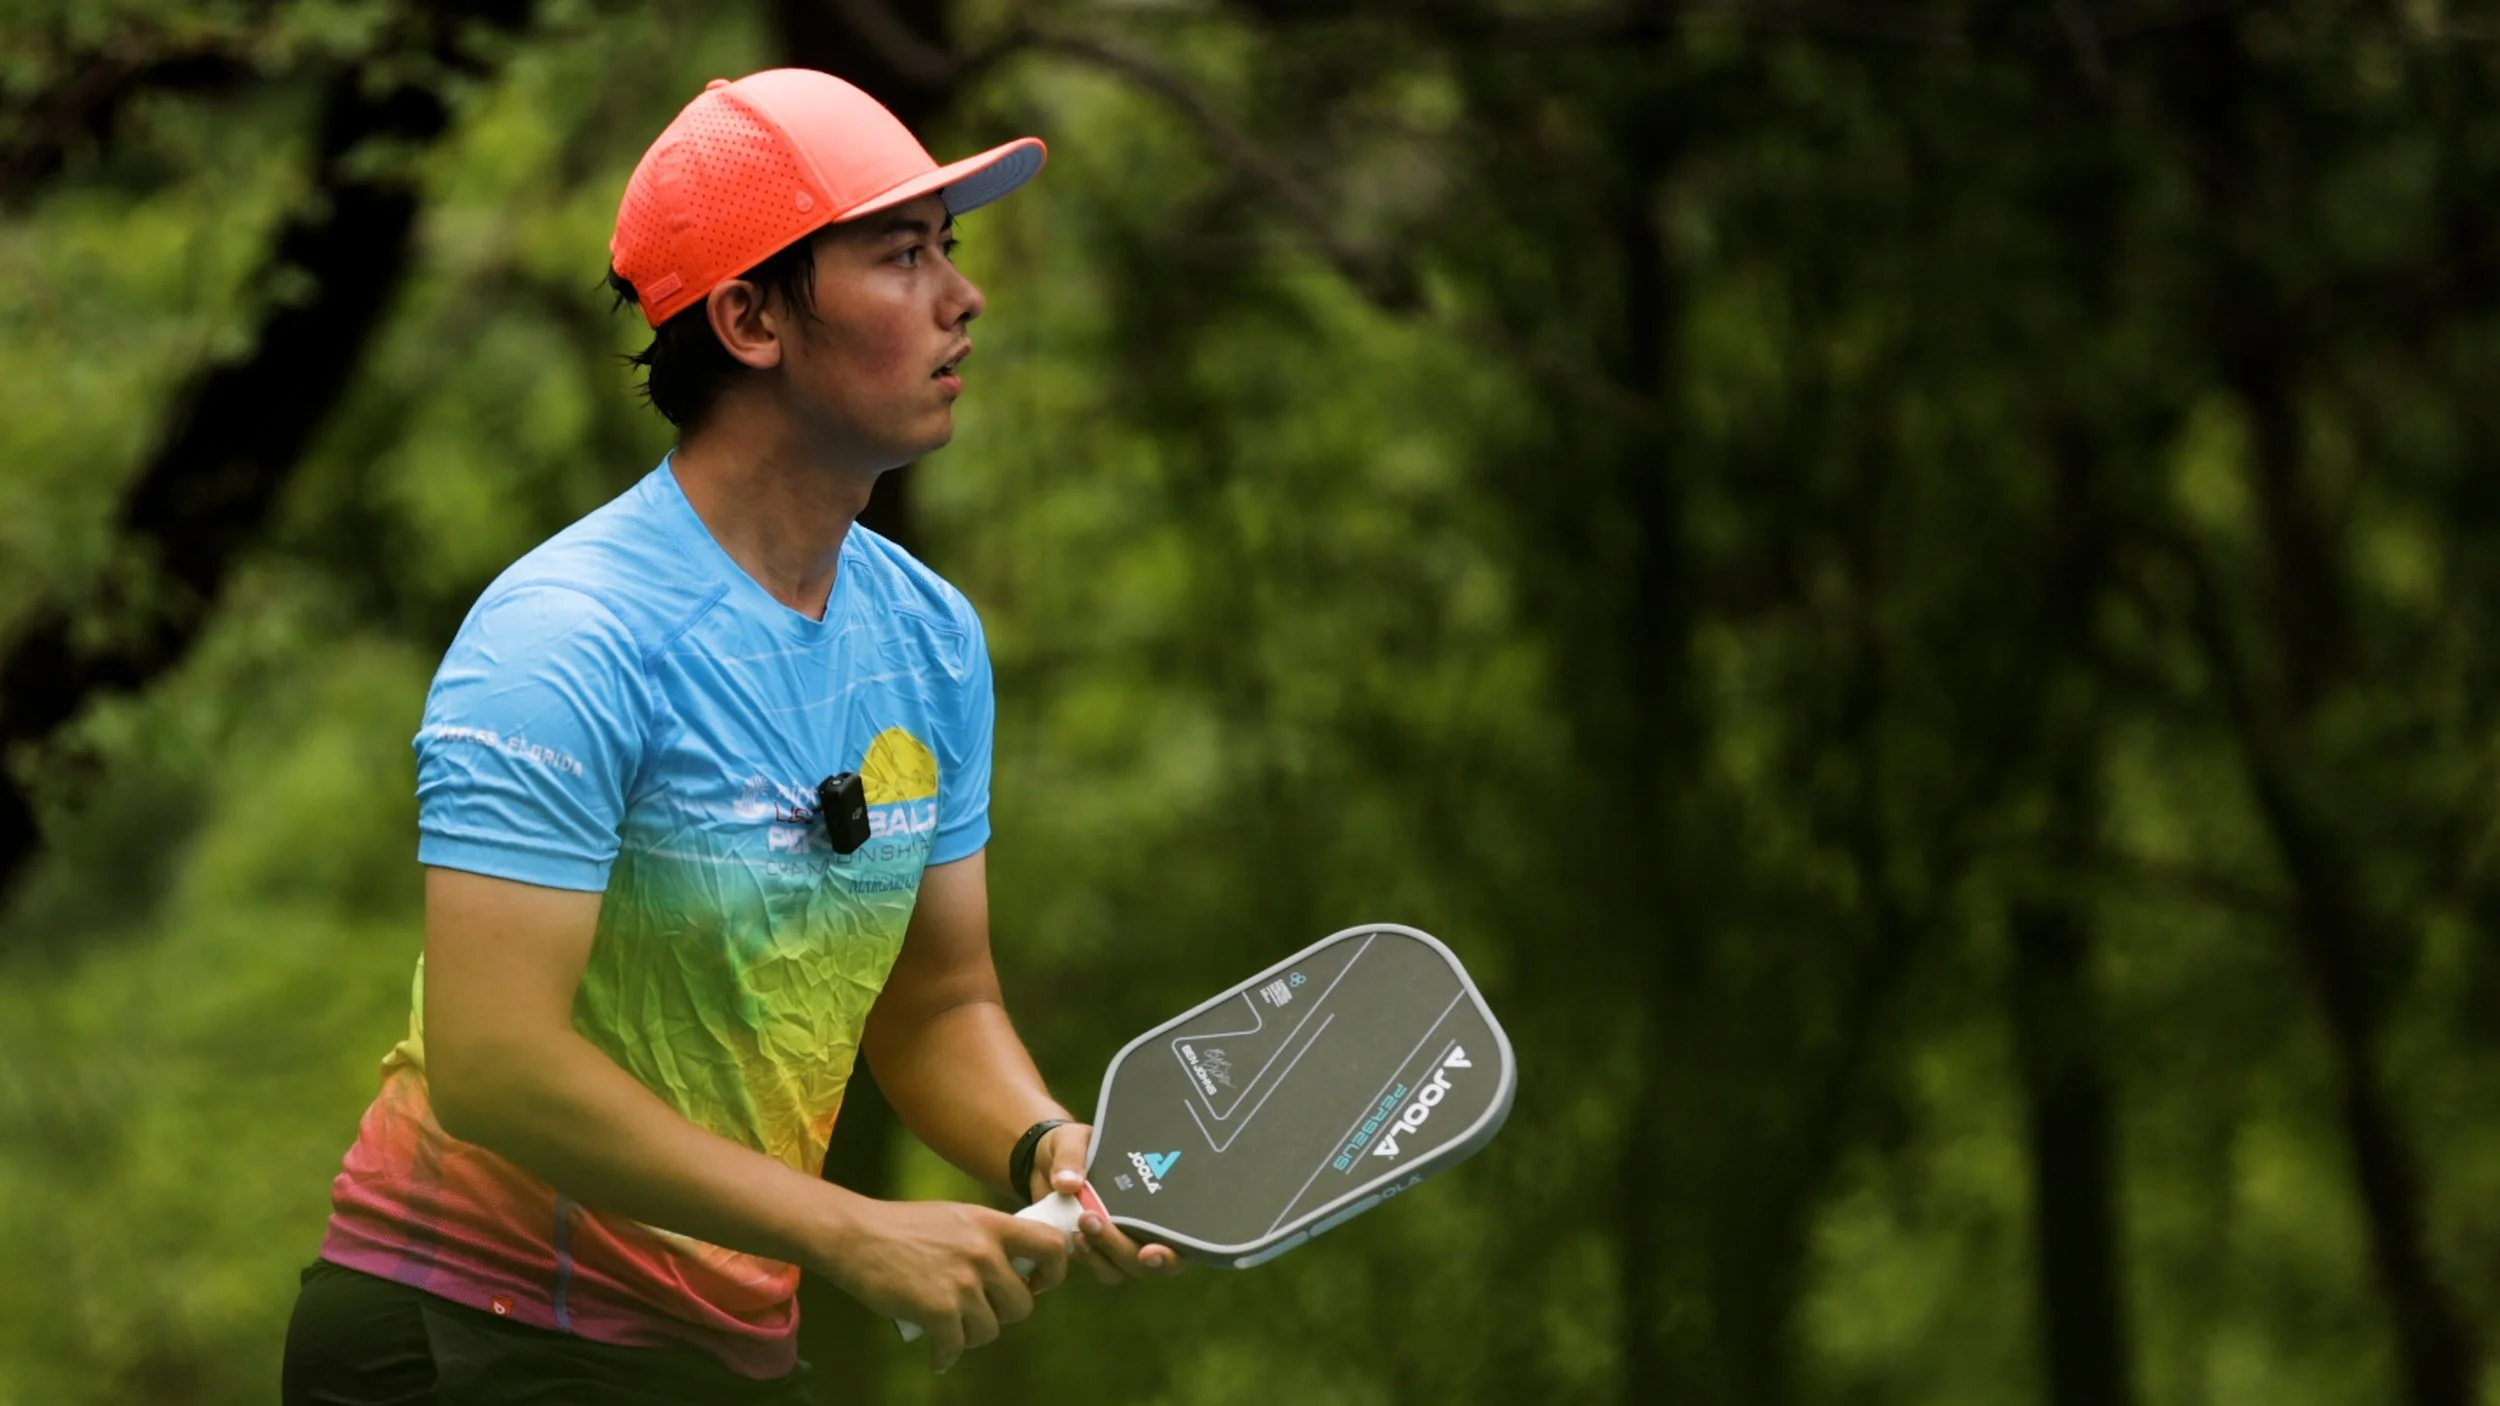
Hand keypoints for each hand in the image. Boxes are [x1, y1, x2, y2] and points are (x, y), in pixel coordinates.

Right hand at [815, 1197, 1072, 1373]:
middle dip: (1002, 1313)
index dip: (1052, 1272)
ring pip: (990, 1329)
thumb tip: (1015, 1267)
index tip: (1033, 1283)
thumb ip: (987, 1238)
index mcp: (991, 1225)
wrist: (856, 1235)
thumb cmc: (902, 1226)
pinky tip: (937, 1354)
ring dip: (971, 1334)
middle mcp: (984, 1252)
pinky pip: (956, 1347)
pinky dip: (945, 1356)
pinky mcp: (939, 1310)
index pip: (1052, 1246)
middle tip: (979, 1309)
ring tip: (952, 1327)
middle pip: (1022, 1304)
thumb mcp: (957, 1217)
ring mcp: (963, 1282)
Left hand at [1030, 1122, 1187, 1284]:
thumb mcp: (1072, 1140)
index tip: (1148, 1251)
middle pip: (1148, 1261)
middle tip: (1090, 1219)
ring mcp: (1122, 1242)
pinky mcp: (1096, 1251)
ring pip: (1123, 1268)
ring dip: (1102, 1256)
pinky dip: (1088, 1259)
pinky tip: (1074, 1240)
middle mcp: (1145, 1226)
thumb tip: (1067, 1183)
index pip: (1180, 1236)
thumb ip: (1071, 1157)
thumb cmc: (1075, 1147)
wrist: (1047, 1162)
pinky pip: (1100, 1267)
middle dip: (1121, 1248)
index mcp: (1157, 1198)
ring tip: (1079, 1230)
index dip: (1171, 1253)